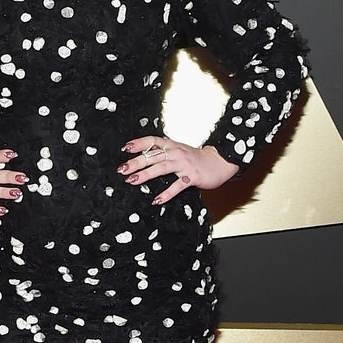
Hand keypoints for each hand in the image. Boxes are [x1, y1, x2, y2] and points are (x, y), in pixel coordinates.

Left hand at [118, 138, 237, 204]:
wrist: (220, 161)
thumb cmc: (197, 159)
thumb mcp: (179, 151)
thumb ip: (164, 153)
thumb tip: (144, 159)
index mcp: (172, 145)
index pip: (152, 141)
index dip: (138, 144)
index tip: (125, 149)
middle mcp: (176, 152)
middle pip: (153, 156)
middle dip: (136, 162)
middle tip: (122, 169)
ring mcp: (184, 164)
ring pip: (162, 167)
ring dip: (146, 174)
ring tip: (133, 180)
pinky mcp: (192, 176)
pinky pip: (177, 185)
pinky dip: (167, 193)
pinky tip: (157, 200)